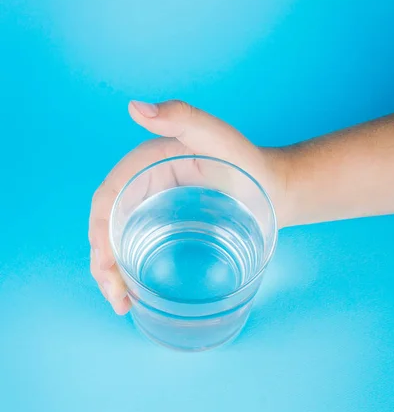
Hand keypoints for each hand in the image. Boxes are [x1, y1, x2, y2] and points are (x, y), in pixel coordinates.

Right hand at [89, 100, 287, 313]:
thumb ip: (182, 116)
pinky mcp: (166, 225)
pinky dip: (130, 270)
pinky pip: (138, 245)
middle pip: (108, 224)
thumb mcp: (217, 136)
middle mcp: (145, 186)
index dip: (100, 230)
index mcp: (146, 164)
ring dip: (112, 272)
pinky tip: (134, 292)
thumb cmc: (248, 162)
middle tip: (115, 296)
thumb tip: (135, 108)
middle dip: (102, 260)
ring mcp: (155, 208)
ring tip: (121, 303)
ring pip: (119, 240)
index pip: (109, 197)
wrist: (274, 189)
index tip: (106, 264)